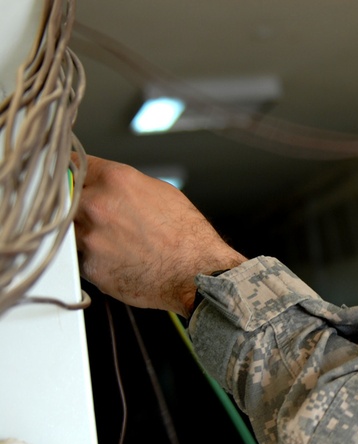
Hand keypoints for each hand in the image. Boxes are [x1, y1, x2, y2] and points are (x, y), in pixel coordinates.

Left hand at [74, 156, 246, 315]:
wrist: (197, 274)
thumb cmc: (188, 237)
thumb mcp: (162, 193)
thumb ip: (125, 185)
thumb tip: (109, 185)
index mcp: (115, 181)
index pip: (74, 164)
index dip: (75, 173)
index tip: (73, 179)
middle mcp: (97, 205)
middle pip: (67, 198)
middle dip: (80, 206)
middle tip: (105, 219)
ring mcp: (90, 237)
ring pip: (72, 230)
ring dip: (87, 234)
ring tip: (120, 243)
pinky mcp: (90, 266)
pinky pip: (82, 259)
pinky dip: (98, 260)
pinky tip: (122, 261)